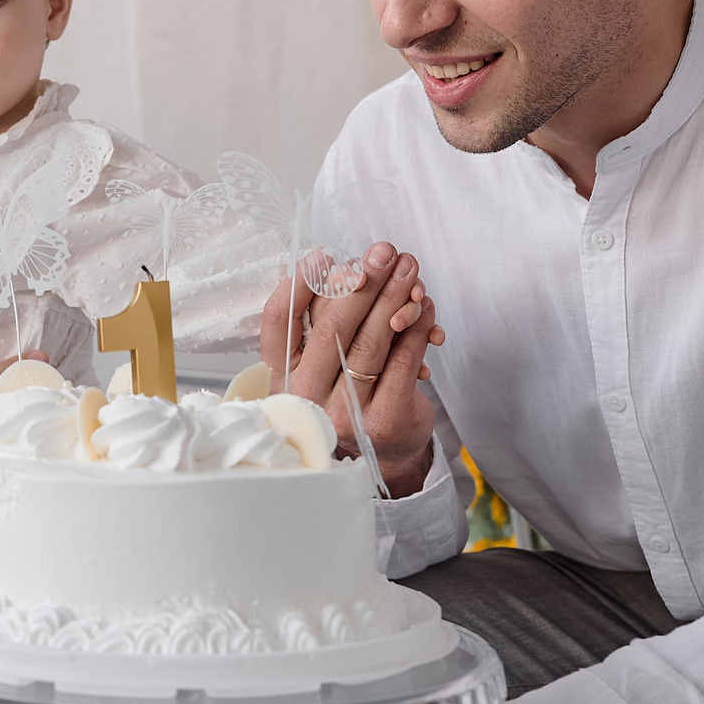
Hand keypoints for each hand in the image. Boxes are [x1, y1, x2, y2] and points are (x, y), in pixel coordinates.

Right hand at [259, 244, 445, 491]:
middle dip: (362, 283)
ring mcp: (342, 413)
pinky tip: (424, 309)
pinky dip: (417, 328)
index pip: (278, 324)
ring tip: (409, 270)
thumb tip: (351, 269)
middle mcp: (305, 397)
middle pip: (331, 328)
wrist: (387, 450)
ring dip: (393, 298)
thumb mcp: (327, 358)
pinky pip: (402, 361)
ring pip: (369, 343)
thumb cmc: (354, 392)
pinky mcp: (381, 420)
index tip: (323, 256)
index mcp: (282, 375)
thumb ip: (330, 317)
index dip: (299, 286)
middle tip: (383, 253)